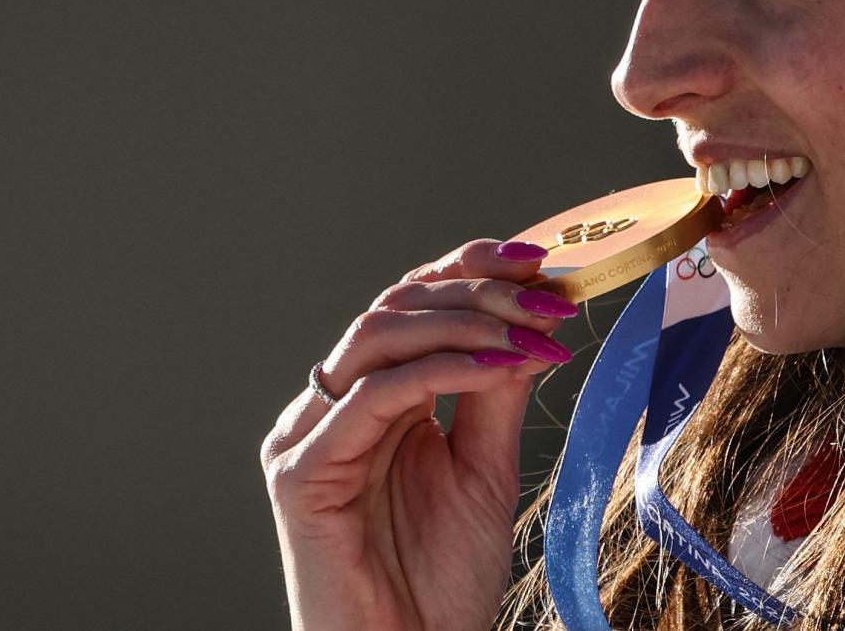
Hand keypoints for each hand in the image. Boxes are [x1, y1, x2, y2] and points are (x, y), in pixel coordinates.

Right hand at [260, 239, 576, 630]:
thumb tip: (524, 321)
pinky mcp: (300, 473)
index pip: (407, 308)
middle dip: (474, 290)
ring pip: (376, 336)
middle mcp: (329, 408)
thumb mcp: (482, 469)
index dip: (465, 271)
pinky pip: (372, 396)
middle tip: (545, 296)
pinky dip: (442, 369)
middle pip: (391, 309)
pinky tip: (501, 365)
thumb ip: (491, 396)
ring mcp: (307, 436)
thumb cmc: (438, 582)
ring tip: (532, 329)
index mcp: (366, 402)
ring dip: (462, 320)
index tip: (536, 262)